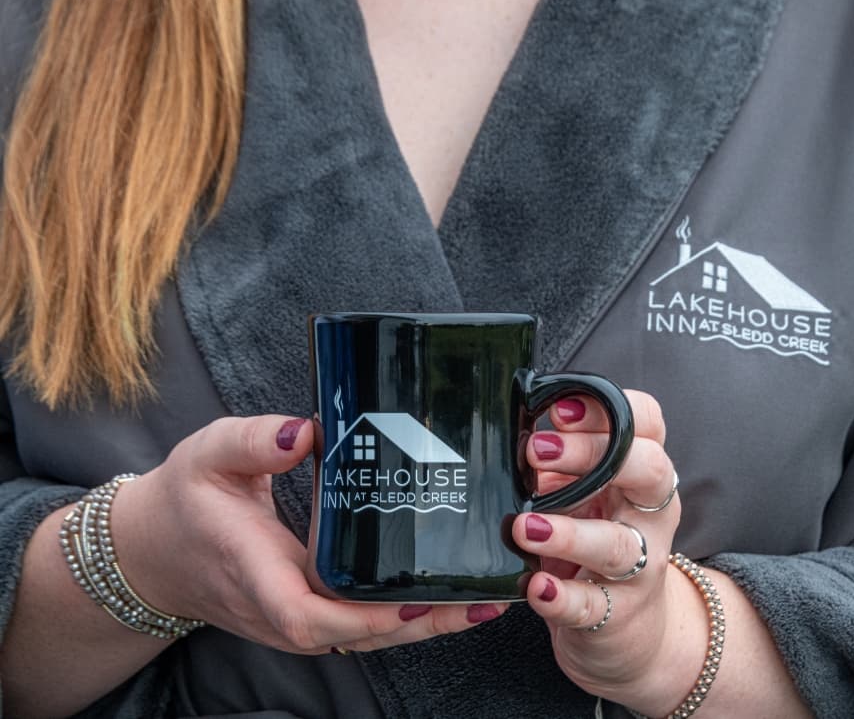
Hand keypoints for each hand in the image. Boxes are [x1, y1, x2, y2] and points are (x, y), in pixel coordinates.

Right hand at [111, 414, 506, 653]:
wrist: (155, 549)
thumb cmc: (184, 500)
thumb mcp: (209, 454)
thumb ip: (254, 441)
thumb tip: (306, 431)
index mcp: (256, 572)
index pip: (310, 615)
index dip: (365, 615)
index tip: (414, 600)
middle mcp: (280, 609)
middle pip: (358, 634)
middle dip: (424, 622)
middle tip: (484, 595)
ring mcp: (293, 618)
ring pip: (365, 635)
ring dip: (425, 623)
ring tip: (483, 597)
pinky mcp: (304, 611)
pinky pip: (358, 623)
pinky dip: (403, 615)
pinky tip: (444, 595)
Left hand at [511, 391, 693, 711]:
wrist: (630, 626)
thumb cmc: (595, 536)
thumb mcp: (584, 491)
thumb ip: (558, 461)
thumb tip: (513, 428)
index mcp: (644, 472)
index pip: (648, 424)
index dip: (610, 410)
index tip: (560, 409)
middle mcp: (652, 514)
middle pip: (648, 470)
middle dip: (592, 453)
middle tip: (536, 450)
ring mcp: (641, 567)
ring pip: (618, 545)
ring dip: (569, 533)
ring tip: (525, 526)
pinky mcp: (617, 615)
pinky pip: (592, 606)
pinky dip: (562, 597)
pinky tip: (536, 587)